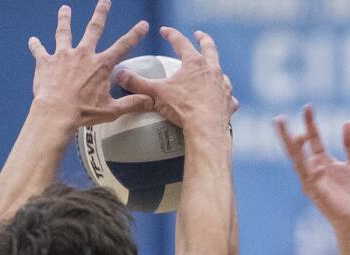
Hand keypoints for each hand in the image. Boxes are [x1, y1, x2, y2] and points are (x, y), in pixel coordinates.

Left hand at [27, 1, 152, 126]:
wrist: (56, 112)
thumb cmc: (83, 112)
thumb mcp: (112, 110)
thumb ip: (132, 103)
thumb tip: (150, 101)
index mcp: (100, 65)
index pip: (123, 46)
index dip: (134, 35)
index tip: (142, 25)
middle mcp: (83, 55)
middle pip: (93, 29)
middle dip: (100, 13)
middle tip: (104, 1)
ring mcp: (63, 56)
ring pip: (64, 32)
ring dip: (65, 19)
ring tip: (65, 9)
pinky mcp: (46, 62)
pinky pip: (39, 50)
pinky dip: (36, 45)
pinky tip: (33, 40)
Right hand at [116, 27, 236, 134]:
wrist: (206, 129)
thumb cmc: (183, 108)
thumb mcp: (156, 93)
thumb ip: (138, 83)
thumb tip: (120, 75)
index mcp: (194, 63)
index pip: (181, 42)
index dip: (171, 35)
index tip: (165, 31)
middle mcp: (212, 70)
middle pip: (209, 48)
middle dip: (203, 39)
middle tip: (199, 35)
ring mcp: (223, 86)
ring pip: (221, 72)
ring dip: (215, 69)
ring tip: (211, 70)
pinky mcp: (229, 102)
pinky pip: (228, 96)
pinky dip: (224, 96)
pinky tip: (222, 99)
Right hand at [276, 106, 349, 236]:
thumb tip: (348, 122)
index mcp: (322, 162)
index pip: (313, 139)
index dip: (310, 123)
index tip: (308, 107)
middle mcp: (313, 171)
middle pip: (297, 150)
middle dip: (288, 135)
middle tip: (278, 119)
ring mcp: (313, 183)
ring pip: (299, 164)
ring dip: (294, 151)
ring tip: (292, 135)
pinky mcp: (318, 195)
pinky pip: (313, 182)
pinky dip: (315, 173)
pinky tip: (318, 164)